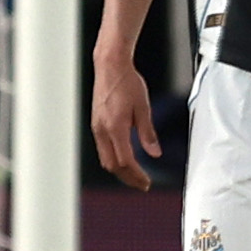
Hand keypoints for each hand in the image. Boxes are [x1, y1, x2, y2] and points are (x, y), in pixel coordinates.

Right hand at [89, 41, 159, 189]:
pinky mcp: (96, 123)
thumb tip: (155, 154)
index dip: (136, 175)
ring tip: (135, 176)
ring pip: (105, 158)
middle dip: (127, 178)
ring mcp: (96, 127)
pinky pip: (103, 148)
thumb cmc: (128, 83)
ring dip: (120, 170)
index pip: (125, 161)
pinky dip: (114, 158)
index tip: (147, 182)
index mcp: (115, 127)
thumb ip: (148, 133)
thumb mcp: (143, 107)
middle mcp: (102, 130)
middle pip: (112, 165)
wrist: (110, 66)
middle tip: (143, 184)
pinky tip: (125, 159)